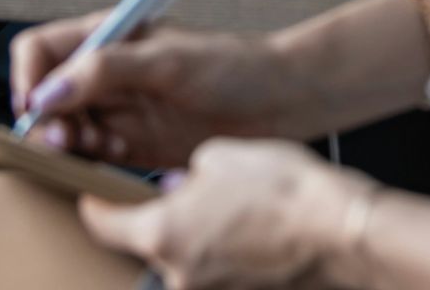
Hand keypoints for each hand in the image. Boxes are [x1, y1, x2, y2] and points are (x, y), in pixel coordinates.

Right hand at [10, 14, 324, 168]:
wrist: (278, 101)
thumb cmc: (233, 66)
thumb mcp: (168, 61)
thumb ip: (107, 70)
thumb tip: (49, 92)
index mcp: (107, 34)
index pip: (39, 50)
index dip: (29, 79)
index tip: (37, 110)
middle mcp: (104, 70)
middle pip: (44, 95)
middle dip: (48, 120)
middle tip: (70, 140)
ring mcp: (116, 107)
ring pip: (63, 128)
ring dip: (71, 143)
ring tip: (104, 147)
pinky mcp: (130, 142)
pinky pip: (91, 154)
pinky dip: (94, 160)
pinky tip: (123, 156)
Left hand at [80, 140, 367, 289]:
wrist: (337, 227)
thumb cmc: (281, 188)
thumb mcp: (218, 157)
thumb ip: (183, 175)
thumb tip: (180, 188)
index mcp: (159, 232)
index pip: (102, 224)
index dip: (94, 202)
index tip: (92, 191)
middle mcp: (176, 272)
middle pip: (143, 244)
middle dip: (152, 217)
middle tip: (175, 190)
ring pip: (181, 258)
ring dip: (190, 235)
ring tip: (224, 205)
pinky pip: (213, 270)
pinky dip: (219, 250)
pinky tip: (246, 226)